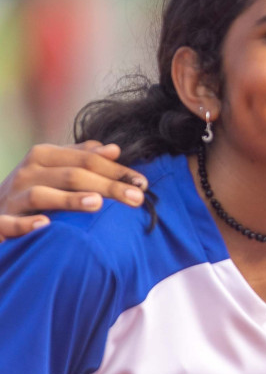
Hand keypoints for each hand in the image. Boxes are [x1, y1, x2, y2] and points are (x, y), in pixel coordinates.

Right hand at [0, 142, 147, 242]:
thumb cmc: (34, 188)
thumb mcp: (56, 169)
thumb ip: (82, 158)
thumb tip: (113, 149)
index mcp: (44, 156)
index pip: (86, 159)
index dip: (116, 170)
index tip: (143, 183)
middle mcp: (28, 173)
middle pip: (72, 175)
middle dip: (107, 186)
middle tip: (136, 198)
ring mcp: (12, 197)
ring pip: (42, 195)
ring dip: (69, 199)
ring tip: (97, 204)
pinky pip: (10, 223)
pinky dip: (25, 224)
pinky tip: (44, 225)